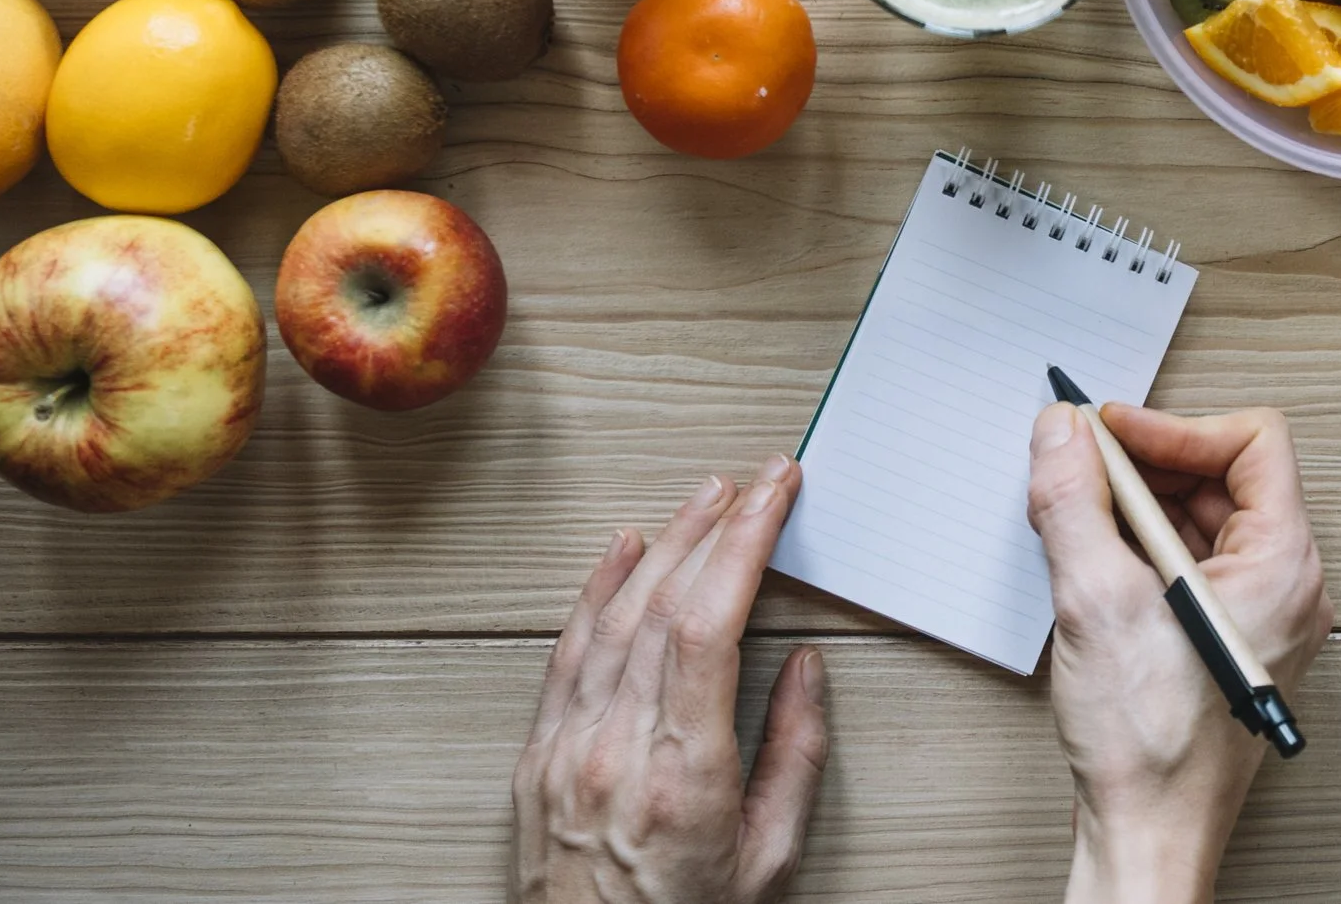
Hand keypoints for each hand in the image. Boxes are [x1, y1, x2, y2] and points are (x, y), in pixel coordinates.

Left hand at [514, 458, 827, 903]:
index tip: (775, 496)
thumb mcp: (770, 859)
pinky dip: (594, 590)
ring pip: (613, 616)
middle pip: (664, 604)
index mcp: (684, 776)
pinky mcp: (538, 757)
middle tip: (755, 481)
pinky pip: (565, 653)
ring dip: (663, 544)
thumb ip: (794, 757)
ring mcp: (568, 750)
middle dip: (716, 527)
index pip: (711, 624)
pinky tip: (621, 549)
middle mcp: (616, 750)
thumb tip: (803, 668)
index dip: (745, 544)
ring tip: (704, 498)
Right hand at [1027, 403, 1332, 903]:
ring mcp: (1258, 617)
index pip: (1254, 442)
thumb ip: (1074, 501)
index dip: (1176, 426)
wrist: (1150, 836)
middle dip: (1148, 464)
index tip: (1113, 431)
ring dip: (1138, 507)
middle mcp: (1285, 587)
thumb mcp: (1097, 600)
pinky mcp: (1225, 641)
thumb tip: (1062, 434)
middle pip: (1225, 477)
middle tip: (1082, 464)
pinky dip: (1140, 549)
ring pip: (1203, 522)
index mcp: (1283, 565)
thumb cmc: (1153, 747)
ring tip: (1078, 513)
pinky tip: (1093, 562)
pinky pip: (1191, 565)